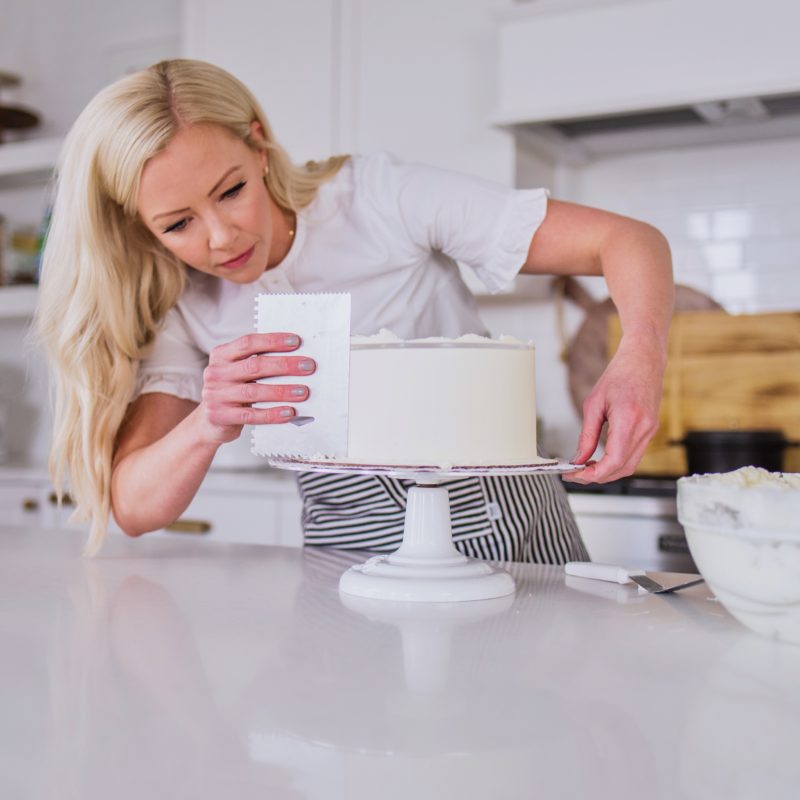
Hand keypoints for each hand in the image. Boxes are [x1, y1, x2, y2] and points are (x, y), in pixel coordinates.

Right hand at [198, 332, 314, 444]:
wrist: (209, 421)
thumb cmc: (232, 390)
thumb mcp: (238, 371)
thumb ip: (257, 361)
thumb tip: (295, 357)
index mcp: (221, 355)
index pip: (249, 343)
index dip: (273, 341)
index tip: (296, 342)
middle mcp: (216, 373)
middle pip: (254, 366)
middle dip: (285, 365)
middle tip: (308, 367)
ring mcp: (216, 395)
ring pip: (254, 391)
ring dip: (282, 391)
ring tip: (303, 391)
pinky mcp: (220, 416)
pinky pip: (251, 415)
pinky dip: (272, 414)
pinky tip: (289, 412)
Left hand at [563, 338, 664, 483]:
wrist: (643, 360)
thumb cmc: (619, 375)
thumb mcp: (593, 404)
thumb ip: (587, 435)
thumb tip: (578, 458)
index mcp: (629, 420)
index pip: (614, 461)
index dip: (593, 474)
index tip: (576, 475)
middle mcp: (644, 429)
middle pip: (622, 468)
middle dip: (598, 477)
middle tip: (576, 474)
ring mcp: (650, 431)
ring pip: (630, 465)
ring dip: (608, 472)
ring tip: (586, 468)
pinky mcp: (651, 431)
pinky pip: (634, 455)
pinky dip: (617, 462)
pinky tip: (601, 458)